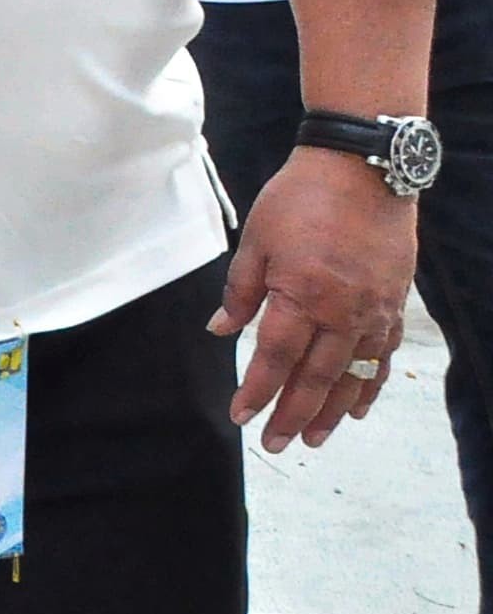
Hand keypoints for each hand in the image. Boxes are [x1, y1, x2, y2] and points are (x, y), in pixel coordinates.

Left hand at [211, 150, 418, 449]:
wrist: (362, 169)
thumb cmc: (300, 198)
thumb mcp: (256, 240)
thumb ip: (240, 292)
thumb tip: (219, 330)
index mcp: (302, 295)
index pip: (274, 357)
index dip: (257, 390)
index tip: (241, 417)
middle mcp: (343, 312)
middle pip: (316, 376)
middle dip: (292, 413)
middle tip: (275, 444)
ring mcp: (374, 311)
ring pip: (353, 375)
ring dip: (332, 411)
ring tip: (312, 438)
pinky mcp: (394, 304)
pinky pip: (384, 356)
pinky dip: (371, 385)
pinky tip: (358, 408)